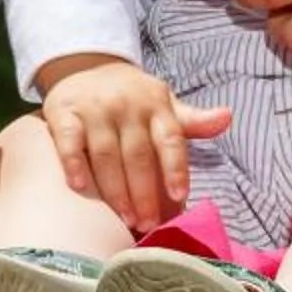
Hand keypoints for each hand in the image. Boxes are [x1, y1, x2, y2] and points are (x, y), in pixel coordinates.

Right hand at [36, 53, 231, 233]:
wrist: (85, 67)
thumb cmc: (132, 98)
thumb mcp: (164, 105)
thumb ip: (193, 120)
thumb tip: (227, 117)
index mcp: (156, 105)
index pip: (170, 138)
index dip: (175, 168)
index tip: (178, 197)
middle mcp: (127, 104)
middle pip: (138, 154)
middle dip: (144, 193)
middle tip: (147, 224)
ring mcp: (94, 108)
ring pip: (106, 154)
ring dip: (115, 190)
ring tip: (123, 219)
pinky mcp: (64, 113)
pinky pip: (69, 141)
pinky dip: (74, 164)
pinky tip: (80, 187)